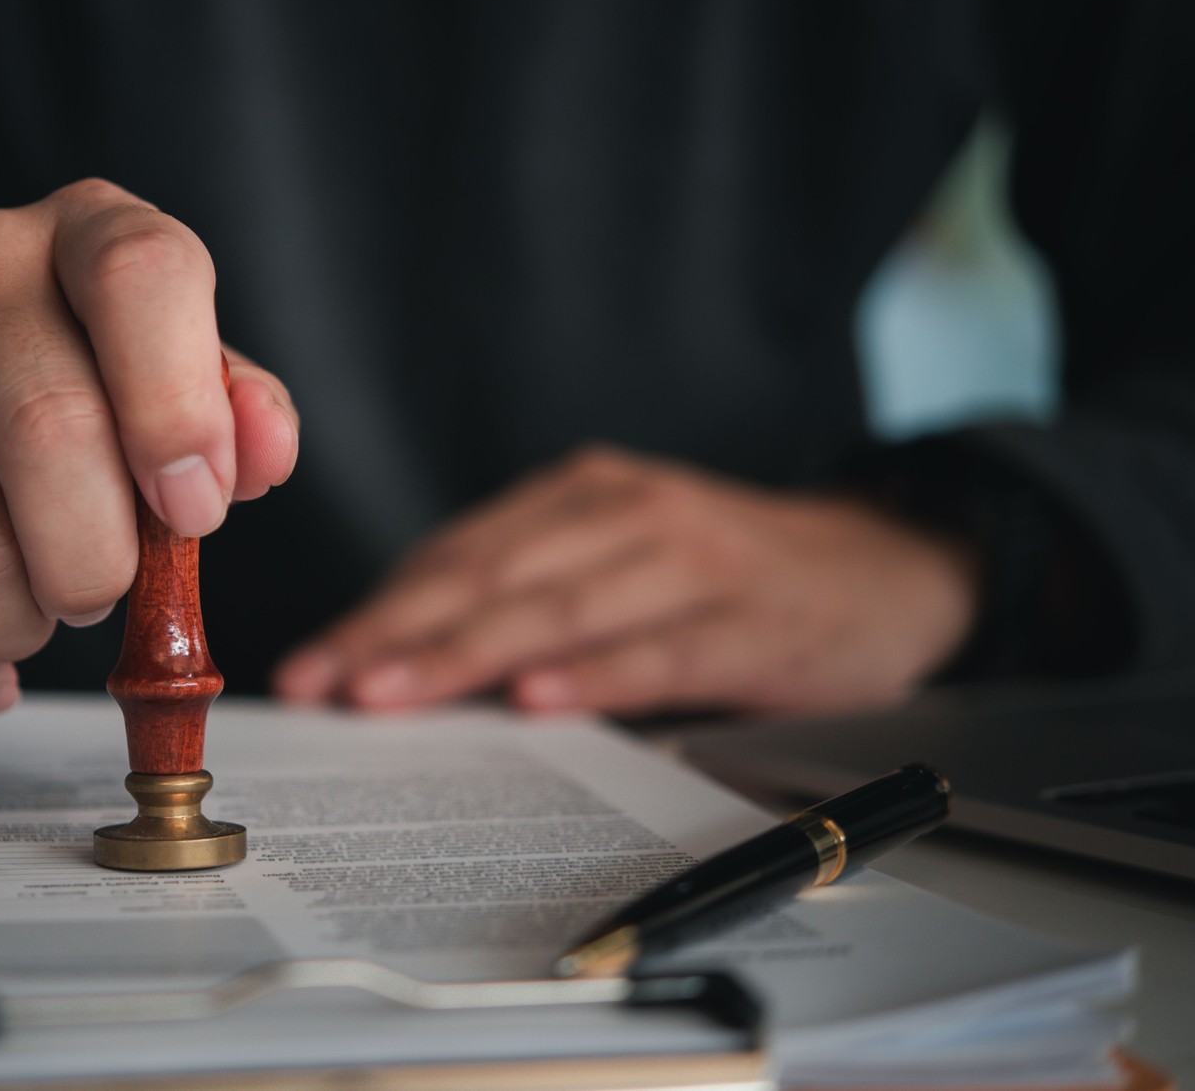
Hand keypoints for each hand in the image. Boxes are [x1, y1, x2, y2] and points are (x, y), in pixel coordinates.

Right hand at [0, 179, 298, 711]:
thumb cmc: (69, 375)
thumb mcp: (171, 371)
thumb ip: (234, 414)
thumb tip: (263, 457)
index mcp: (83, 226)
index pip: (141, 276)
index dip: (179, 411)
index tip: (194, 513)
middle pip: (47, 429)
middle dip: (97, 558)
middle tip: (103, 591)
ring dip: (22, 621)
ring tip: (37, 615)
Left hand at [273, 446, 974, 715]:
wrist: (884, 565)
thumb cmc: (726, 574)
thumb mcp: (623, 557)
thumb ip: (531, 595)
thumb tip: (407, 663)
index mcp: (584, 495)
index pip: (459, 555)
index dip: (378, 610)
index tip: (311, 664)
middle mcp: (629, 513)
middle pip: (492, 577)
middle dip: (396, 634)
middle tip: (324, 684)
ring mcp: (693, 562)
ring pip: (560, 608)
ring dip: (467, 653)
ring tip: (393, 694)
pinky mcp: (752, 621)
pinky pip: (661, 650)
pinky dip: (596, 674)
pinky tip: (538, 699)